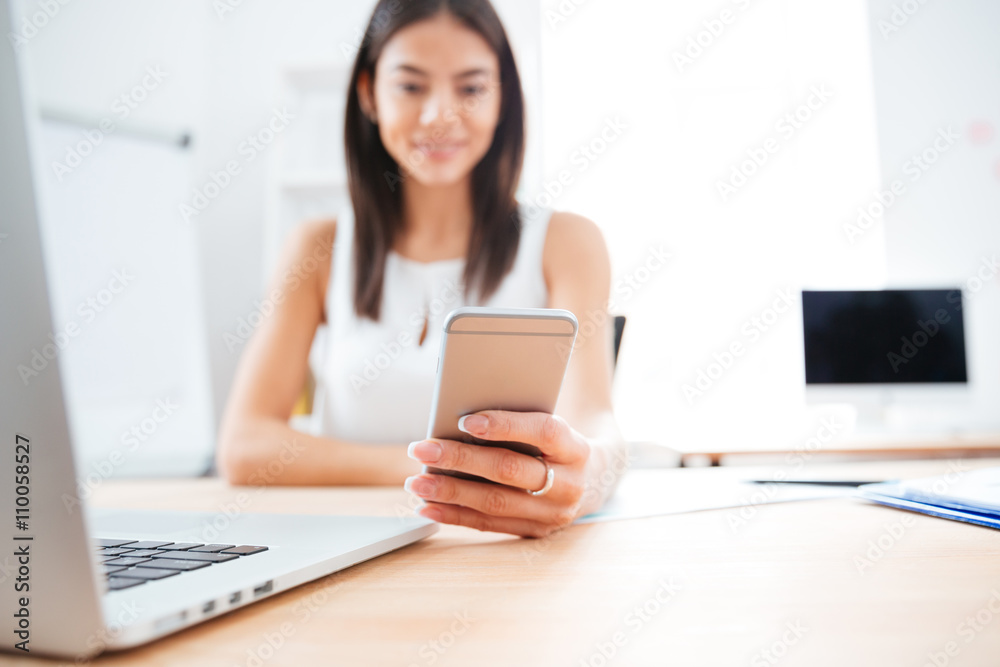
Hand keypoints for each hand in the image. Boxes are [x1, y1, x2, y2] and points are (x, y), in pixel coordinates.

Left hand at [404, 410, 598, 537]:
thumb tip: (462, 416)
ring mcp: (553, 513)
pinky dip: (454, 515)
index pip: (543, 432)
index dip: (505, 425)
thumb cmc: (557, 443)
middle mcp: (570, 484)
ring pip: (496, 502)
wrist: (594, 479)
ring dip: (450, 492)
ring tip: (417, 481)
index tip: (465, 420)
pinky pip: (489, 524)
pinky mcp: (535, 531)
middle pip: (510, 470)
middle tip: (423, 449)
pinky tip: (428, 505)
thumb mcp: (550, 424)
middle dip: (461, 459)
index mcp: (577, 448)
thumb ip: (519, 418)